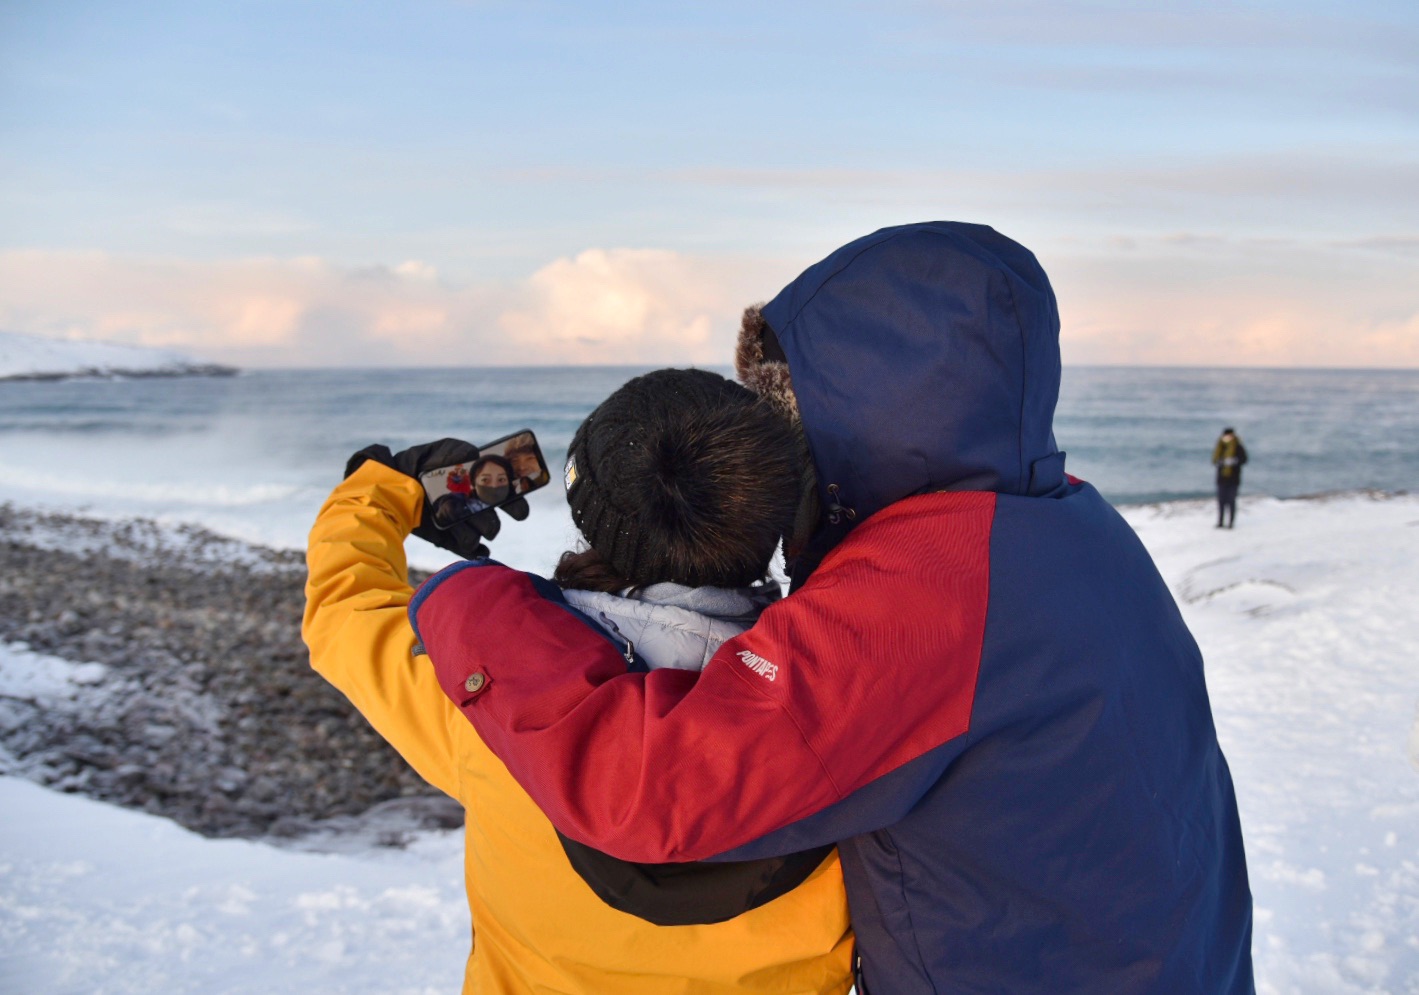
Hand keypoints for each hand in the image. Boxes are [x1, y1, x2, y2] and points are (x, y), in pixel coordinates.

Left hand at [346, 439, 528, 558]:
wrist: (397, 481)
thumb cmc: (425, 462)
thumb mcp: (445, 450)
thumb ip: (461, 450)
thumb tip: (475, 455)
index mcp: (480, 486)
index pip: (507, 497)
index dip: (516, 504)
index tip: (519, 510)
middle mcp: (474, 506)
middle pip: (493, 520)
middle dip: (492, 521)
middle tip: (484, 518)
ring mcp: (462, 523)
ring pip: (478, 534)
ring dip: (474, 531)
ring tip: (460, 523)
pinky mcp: (448, 537)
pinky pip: (468, 548)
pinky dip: (475, 550)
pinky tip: (476, 549)